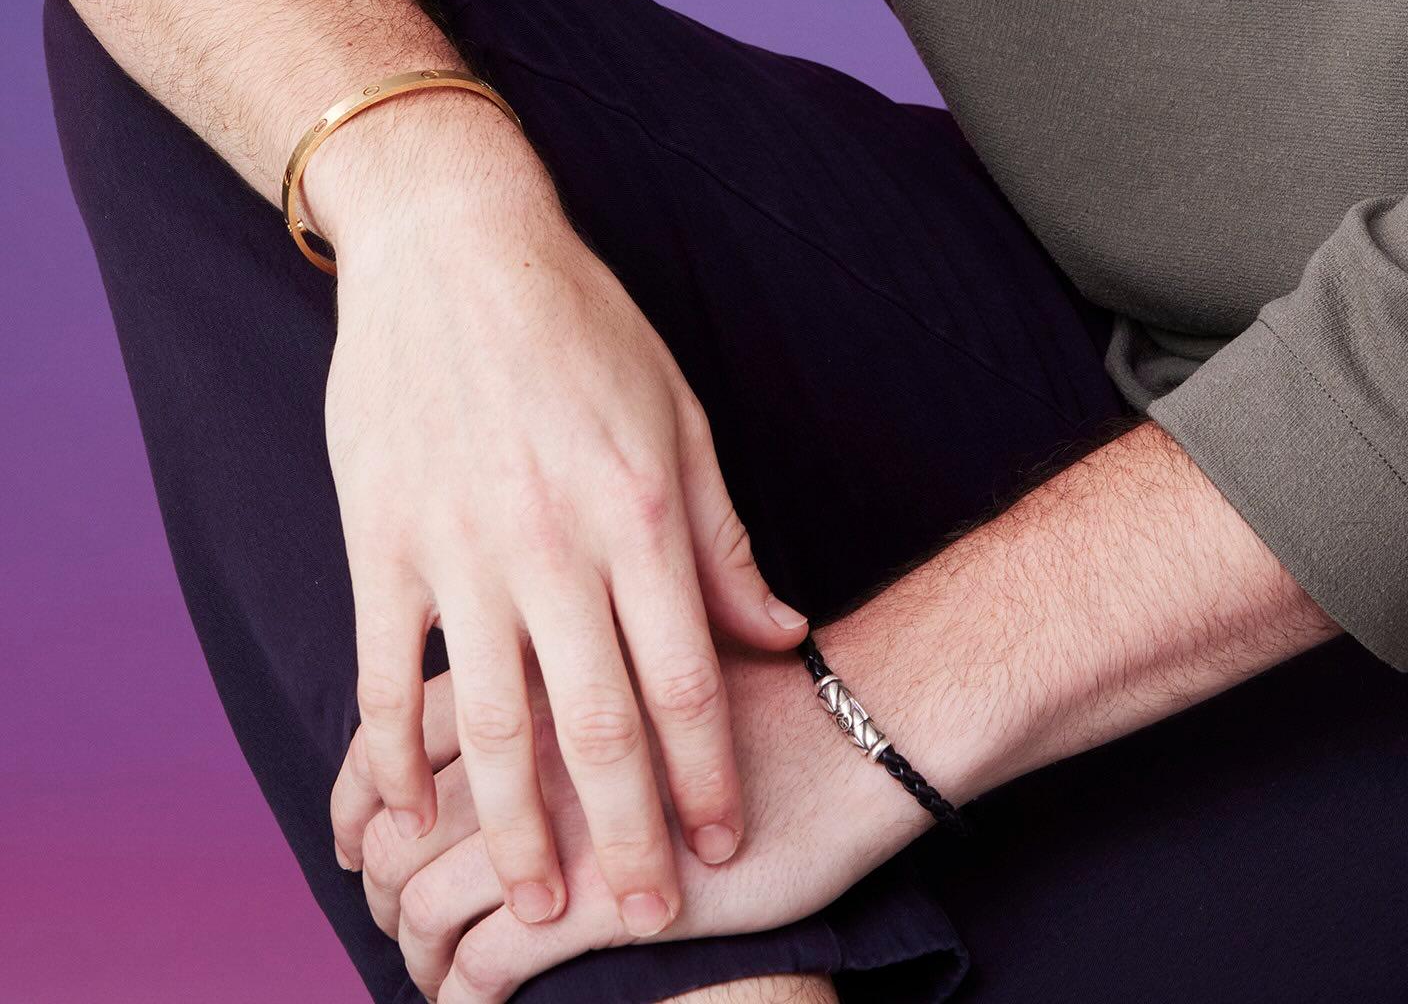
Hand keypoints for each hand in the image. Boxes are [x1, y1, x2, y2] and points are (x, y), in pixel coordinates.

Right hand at [320, 133, 809, 945]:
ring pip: (493, 722)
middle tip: (647, 921)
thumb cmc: (581, 323)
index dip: (705, 774)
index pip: (684, 674)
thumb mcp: (676, 416)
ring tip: (538, 906)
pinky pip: (387, 675)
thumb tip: (780, 631)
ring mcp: (460, 546)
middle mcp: (551, 540)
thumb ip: (721, 537)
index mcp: (635, 508)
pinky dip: (394, 758)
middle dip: (627, 835)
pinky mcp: (382, 541)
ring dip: (518, 827)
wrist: (454, 242)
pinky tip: (407, 821)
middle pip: (597, 722)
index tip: (724, 850)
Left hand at [333, 648, 924, 1001]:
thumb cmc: (758, 691)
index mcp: (533, 659)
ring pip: (425, 900)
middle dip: (377, 889)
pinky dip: (464, 997)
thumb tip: (505, 698)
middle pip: (398, 824)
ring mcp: (558, 817)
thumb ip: (572, 648)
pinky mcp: (596, 895)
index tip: (359, 841)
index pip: (395, 730)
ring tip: (429, 977)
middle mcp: (527, 733)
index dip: (361, 798)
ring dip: (413, 953)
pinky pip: (486, 964)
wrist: (850, 736)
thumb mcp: (649, 636)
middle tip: (387, 921)